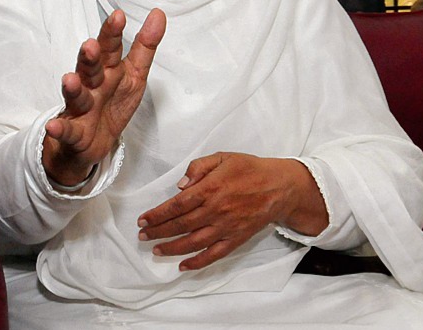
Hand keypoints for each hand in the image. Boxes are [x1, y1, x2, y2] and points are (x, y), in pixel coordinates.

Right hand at [43, 8, 165, 185]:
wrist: (91, 144)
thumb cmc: (112, 103)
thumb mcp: (134, 74)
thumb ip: (145, 46)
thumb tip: (159, 13)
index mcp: (108, 70)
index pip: (109, 48)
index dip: (112, 33)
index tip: (118, 16)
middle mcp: (92, 85)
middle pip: (90, 69)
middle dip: (89, 57)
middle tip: (90, 45)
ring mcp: (80, 109)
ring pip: (76, 96)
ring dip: (72, 88)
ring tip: (70, 79)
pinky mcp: (74, 134)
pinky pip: (66, 131)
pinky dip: (59, 129)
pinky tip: (53, 126)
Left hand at [137, 153, 327, 270]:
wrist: (279, 186)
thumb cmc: (248, 168)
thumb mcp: (222, 157)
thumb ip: (199, 167)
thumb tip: (180, 185)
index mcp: (211, 188)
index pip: (177, 205)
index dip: (158, 214)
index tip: (143, 219)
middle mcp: (216, 210)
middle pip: (181, 224)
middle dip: (159, 231)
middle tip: (143, 235)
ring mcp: (226, 227)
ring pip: (194, 242)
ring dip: (172, 248)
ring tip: (156, 250)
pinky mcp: (237, 238)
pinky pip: (215, 254)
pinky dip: (198, 262)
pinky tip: (184, 265)